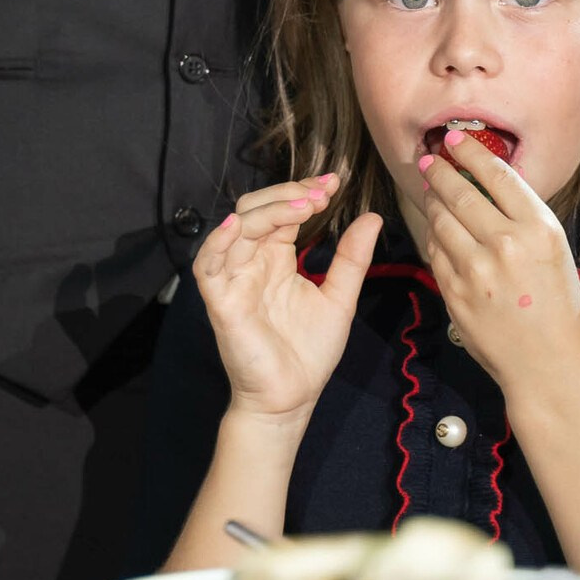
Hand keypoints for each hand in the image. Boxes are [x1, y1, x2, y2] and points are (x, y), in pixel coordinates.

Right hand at [194, 174, 381, 421]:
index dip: (302, 191)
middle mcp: (252, 263)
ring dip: (266, 211)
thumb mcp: (339, 297)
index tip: (333, 182)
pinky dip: (217, 244)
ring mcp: (234, 280)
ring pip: (236, 229)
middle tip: (320, 193)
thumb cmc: (309, 351)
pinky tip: (238, 227)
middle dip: (286, 194)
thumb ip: (351, 258)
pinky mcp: (221, 302)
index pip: (282, 211)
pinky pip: (208, 266)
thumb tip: (372, 218)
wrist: (292, 397)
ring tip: (301, 206)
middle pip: (255, 210)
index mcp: (276, 258)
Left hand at [418, 131, 579, 403]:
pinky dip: (432, 235)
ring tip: (430, 191)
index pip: (498, 176)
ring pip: (440, 220)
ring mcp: (475, 269)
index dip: (471, 152)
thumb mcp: (554, 250)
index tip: (454, 140)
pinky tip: (435, 229)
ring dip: (431, 201)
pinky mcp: (453, 291)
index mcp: (539, 229)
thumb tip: (488, 182)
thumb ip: (523, 217)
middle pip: (459, 193)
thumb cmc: (557, 304)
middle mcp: (506, 244)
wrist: (547, 362)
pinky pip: (434, 251)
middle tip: (427, 159)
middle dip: (438, 171)